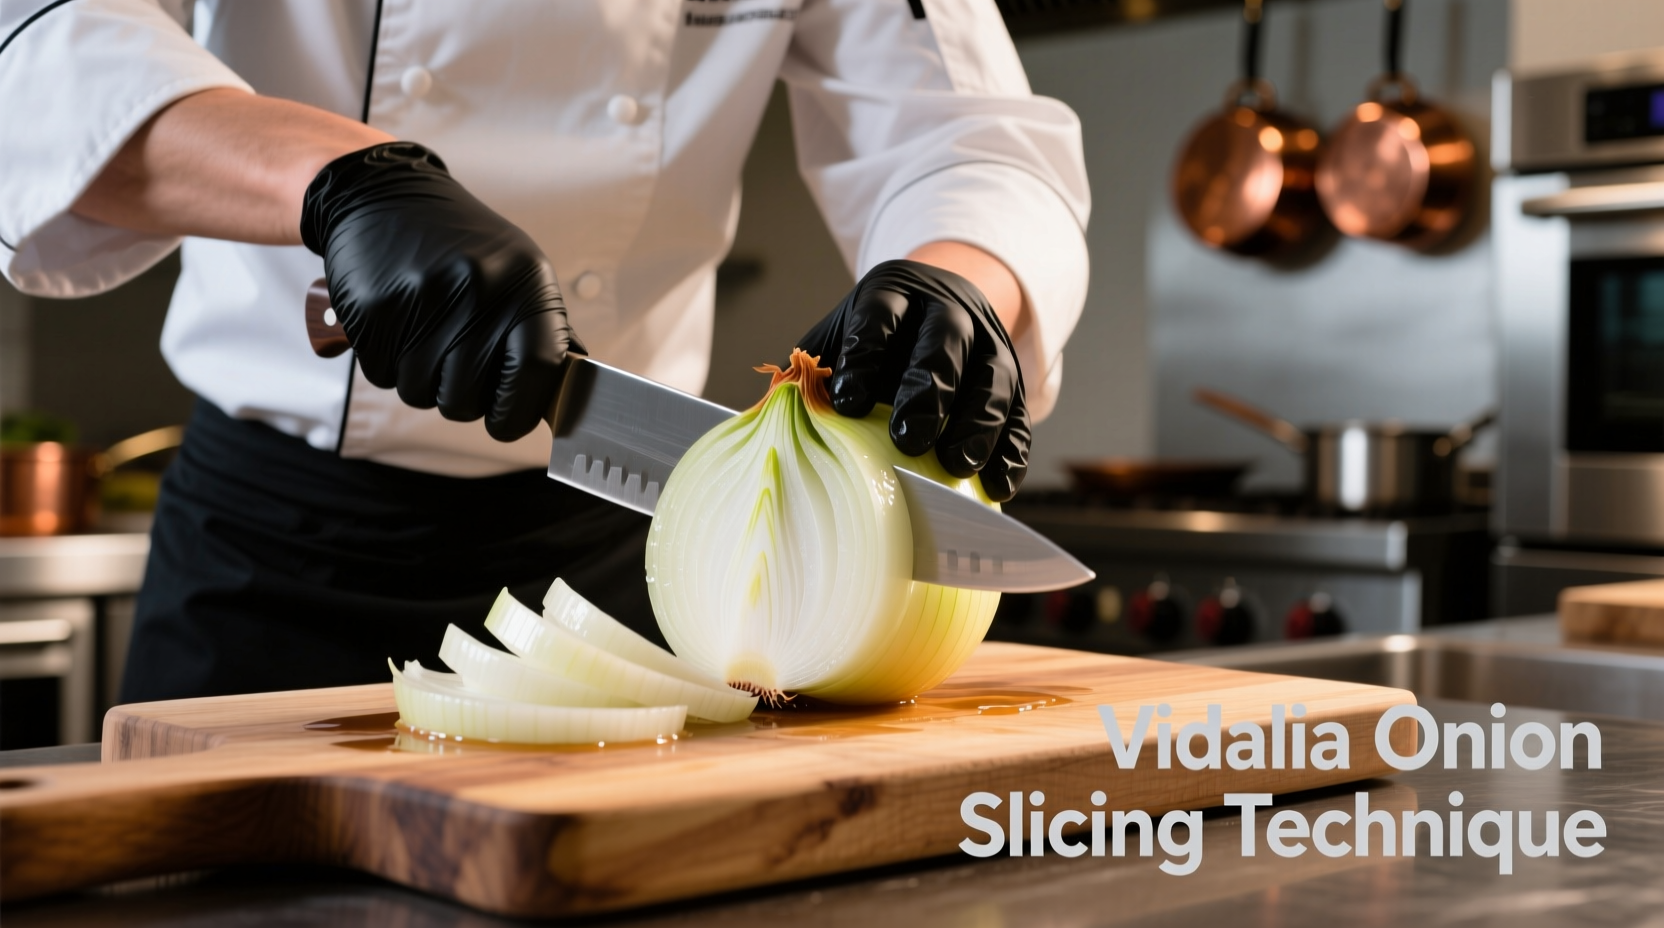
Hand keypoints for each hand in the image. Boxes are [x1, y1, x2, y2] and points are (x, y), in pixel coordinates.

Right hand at [299, 142, 581, 441]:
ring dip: (421, 380)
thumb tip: (569, 393)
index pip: (537, 371)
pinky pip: (383, 376)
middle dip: (459, 397)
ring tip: (424, 335)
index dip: (520, 412)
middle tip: (454, 363)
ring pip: (421, 394)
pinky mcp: (375, 310)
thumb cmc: (462, 246)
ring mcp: (424, 300)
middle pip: (467, 398)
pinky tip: (397, 325)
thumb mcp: (519, 272)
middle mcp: (478, 290)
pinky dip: (388, 364)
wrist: (385, 196)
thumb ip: (545, 332)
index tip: (507, 423)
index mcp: (523, 284)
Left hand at [797, 260, 1029, 501]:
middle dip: (928, 391)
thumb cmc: (872, 341)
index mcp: (894, 293)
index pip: (880, 315)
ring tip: (957, 464)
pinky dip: (1011, 451)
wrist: (935, 310)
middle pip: (945, 341)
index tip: (844, 402)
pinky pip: (1021, 415)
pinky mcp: (1016, 381)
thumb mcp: (835, 339)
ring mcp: (990, 343)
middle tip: (910, 438)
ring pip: (994, 376)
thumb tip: (766, 420)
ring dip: (978, 422)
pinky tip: (997, 484)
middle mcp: (949, 310)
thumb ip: (805, 375)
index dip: (864, 357)